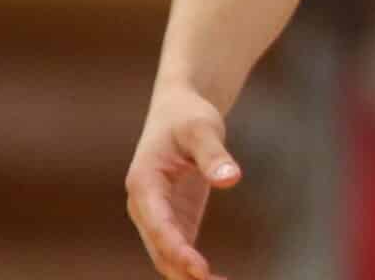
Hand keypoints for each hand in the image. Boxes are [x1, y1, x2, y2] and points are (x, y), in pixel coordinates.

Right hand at [125, 84, 242, 279]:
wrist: (178, 111)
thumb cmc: (187, 116)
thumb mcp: (202, 128)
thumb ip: (214, 154)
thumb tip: (231, 179)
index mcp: (144, 183)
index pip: (157, 224)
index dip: (176, 248)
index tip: (198, 268)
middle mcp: (144, 206)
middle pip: (159, 249)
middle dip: (183, 272)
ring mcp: (157, 216)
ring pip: (167, 257)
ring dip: (188, 276)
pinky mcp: (175, 220)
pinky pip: (180, 252)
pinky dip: (194, 270)